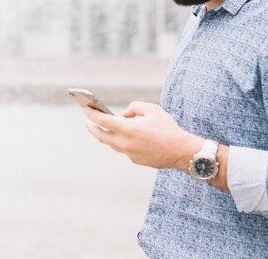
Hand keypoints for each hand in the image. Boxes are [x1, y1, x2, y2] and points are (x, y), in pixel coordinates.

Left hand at [84, 101, 204, 170]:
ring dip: (106, 135)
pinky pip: (124, 149)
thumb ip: (134, 107)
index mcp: (128, 129)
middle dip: (93, 128)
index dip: (92, 114)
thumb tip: (124, 115)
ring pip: (112, 144)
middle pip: (102, 136)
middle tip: (88, 122)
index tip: (86, 109)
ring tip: (104, 128)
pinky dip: (121, 141)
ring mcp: (129, 154)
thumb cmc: (167, 128)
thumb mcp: (152, 109)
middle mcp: (125, 143)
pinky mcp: (135, 160)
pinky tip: (124, 136)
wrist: (180, 151)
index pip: (103, 120)